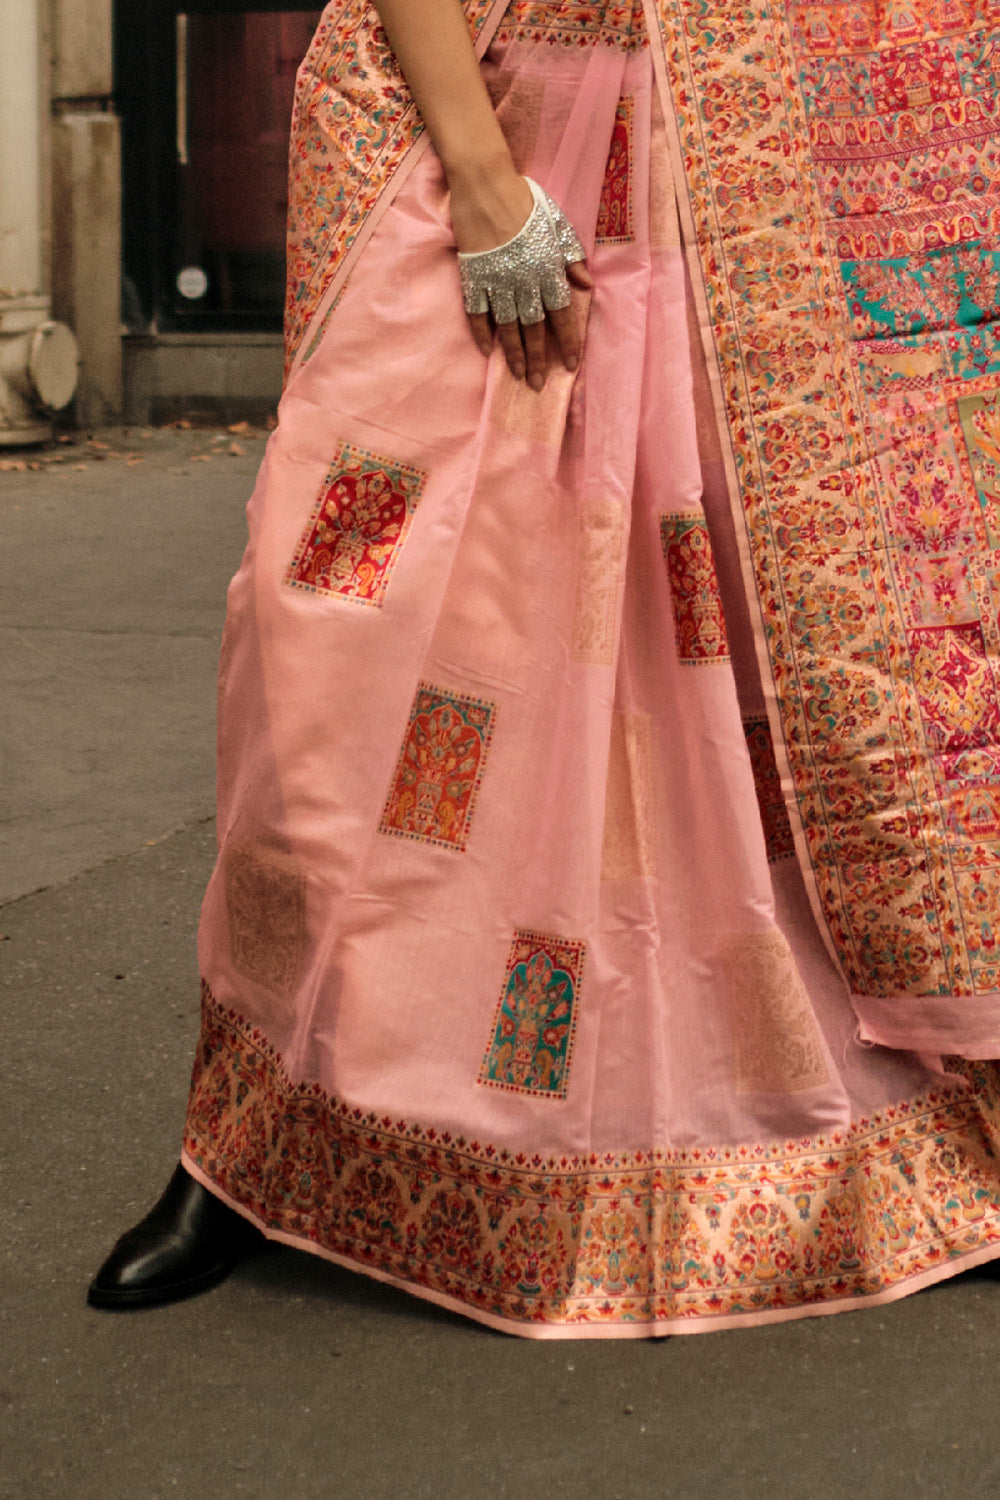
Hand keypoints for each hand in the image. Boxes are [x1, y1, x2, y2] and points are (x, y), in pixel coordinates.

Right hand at [449, 168, 591, 389]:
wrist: (484, 184)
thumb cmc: (524, 200)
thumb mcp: (557, 223)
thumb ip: (571, 254)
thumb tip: (585, 283)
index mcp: (547, 269)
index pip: (561, 315)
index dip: (567, 342)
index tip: (571, 365)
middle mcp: (523, 281)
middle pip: (534, 328)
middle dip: (539, 359)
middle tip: (539, 385)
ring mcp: (496, 281)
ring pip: (507, 327)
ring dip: (513, 354)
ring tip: (519, 376)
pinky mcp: (473, 278)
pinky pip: (477, 313)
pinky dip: (481, 333)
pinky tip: (487, 352)